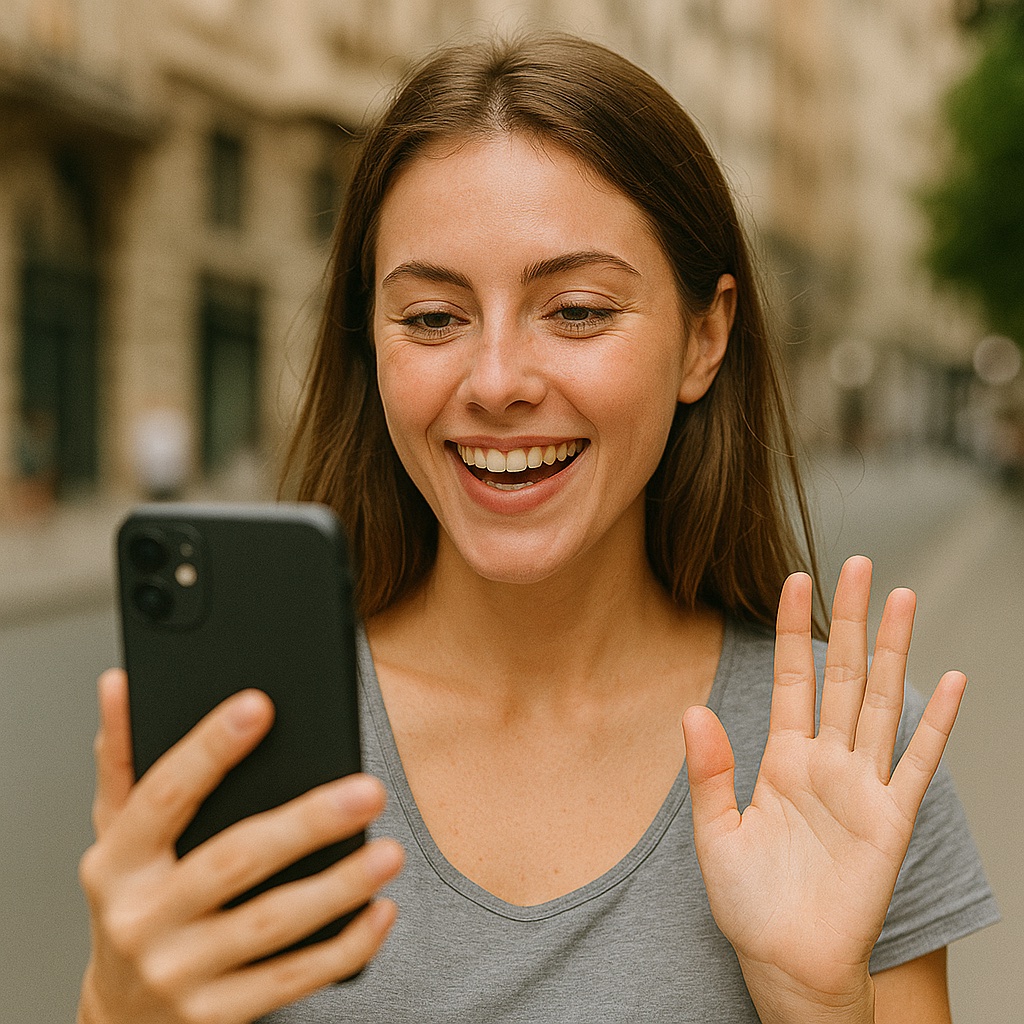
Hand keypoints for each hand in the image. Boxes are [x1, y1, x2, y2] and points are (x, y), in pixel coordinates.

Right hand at [77, 670, 403, 1023]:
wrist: (120, 1018)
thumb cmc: (134, 902)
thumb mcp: (114, 833)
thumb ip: (122, 758)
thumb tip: (121, 682)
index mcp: (116, 862)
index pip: (162, 795)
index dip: (209, 749)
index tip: (259, 706)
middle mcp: (141, 919)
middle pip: (233, 860)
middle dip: (306, 823)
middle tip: (368, 790)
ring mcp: (178, 973)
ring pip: (272, 924)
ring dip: (339, 886)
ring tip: (389, 852)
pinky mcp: (215, 1015)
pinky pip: (291, 980)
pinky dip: (343, 946)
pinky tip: (380, 911)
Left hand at [682, 557, 965, 1022]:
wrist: (785, 961)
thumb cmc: (748, 901)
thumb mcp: (715, 832)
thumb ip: (709, 771)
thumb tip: (691, 710)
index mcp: (781, 759)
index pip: (792, 679)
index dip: (793, 629)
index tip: (793, 579)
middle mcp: (825, 762)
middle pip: (842, 675)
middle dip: (848, 619)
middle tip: (858, 564)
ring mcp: (861, 787)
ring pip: (882, 702)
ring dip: (893, 651)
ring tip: (902, 598)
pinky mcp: (891, 820)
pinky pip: (917, 762)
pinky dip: (936, 722)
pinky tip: (949, 680)